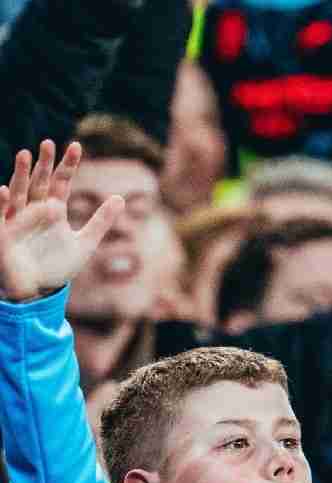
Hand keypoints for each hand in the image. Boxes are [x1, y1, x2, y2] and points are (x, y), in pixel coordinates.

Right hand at [0, 141, 122, 300]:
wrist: (38, 291)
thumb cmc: (57, 266)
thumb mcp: (85, 243)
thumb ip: (101, 222)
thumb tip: (121, 198)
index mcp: (53, 210)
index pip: (61, 183)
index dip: (68, 166)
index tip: (77, 146)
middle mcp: (33, 211)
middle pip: (38, 183)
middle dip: (43, 164)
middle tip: (48, 143)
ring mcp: (17, 222)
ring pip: (18, 194)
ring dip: (20, 175)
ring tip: (25, 155)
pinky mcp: (4, 236)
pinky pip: (0, 219)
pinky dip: (0, 205)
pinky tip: (3, 190)